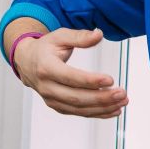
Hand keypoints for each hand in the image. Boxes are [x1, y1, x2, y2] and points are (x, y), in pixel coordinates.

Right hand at [12, 27, 127, 119]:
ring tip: (122, 102)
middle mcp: (47, 87)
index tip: (110, 80)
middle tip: (122, 94)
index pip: (70, 77)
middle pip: (76, 98)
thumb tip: (99, 35)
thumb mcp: (60, 36)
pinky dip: (98, 113)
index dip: (91, 81)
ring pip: (79, 109)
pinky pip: (79, 113)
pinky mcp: (58, 106)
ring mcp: (51, 99)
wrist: (27, 61)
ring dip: (103, 108)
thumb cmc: (45, 48)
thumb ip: (80, 37)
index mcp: (46, 68)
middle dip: (101, 98)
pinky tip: (113, 110)